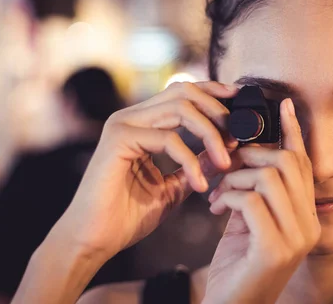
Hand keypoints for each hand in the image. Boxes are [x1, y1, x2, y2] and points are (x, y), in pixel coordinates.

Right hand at [50, 81, 240, 261]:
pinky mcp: (118, 139)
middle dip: (217, 109)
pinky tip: (201, 184)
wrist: (93, 240)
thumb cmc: (127, 216)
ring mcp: (122, 124)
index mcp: (142, 123)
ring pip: (180, 109)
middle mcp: (131, 117)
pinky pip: (168, 139)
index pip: (182, 92)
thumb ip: (196, 165)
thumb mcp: (173, 188)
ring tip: (226, 161)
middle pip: (184, 91)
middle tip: (237, 136)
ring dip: (211, 134)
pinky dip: (191, 161)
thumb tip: (226, 150)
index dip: (213, 92)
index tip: (240, 102)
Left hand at [203, 98, 320, 303]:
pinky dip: (228, 197)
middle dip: (252, 155)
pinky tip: (217, 210)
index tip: (283, 104)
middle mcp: (309, 225)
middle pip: (289, 163)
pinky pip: (251, 200)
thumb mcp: (248, 220)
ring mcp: (296, 238)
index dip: (293, 131)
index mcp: (305, 215)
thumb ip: (254, 189)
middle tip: (225, 164)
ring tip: (218, 194)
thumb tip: (245, 152)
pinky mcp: (275, 249)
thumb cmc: (237, 263)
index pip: (304, 164)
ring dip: (235, 178)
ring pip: (270, 177)